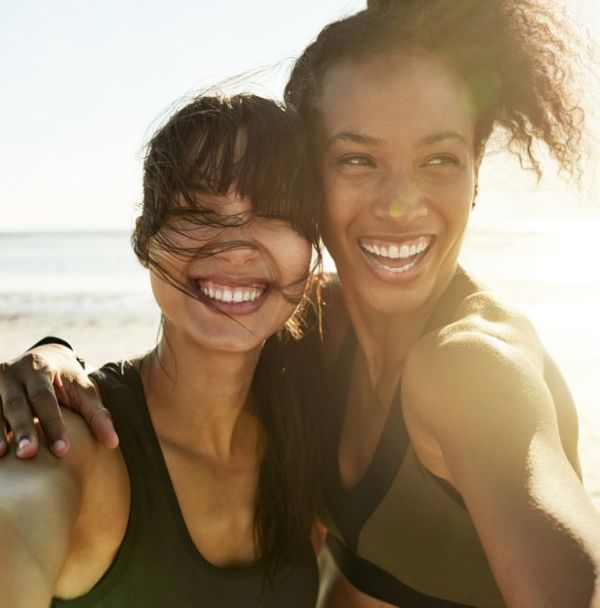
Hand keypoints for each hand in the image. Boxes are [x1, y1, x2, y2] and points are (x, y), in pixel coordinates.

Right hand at [0, 344, 118, 458]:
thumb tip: (113, 443)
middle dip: (24, 429)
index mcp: (39, 366)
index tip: (63, 451)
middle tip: (29, 455)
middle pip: (16, 404)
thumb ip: (97, 414)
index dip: (53, 424)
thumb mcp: (83, 390)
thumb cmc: (66, 380)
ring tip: (2, 457)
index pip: (45, 398)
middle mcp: (12, 371)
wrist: (43, 358)